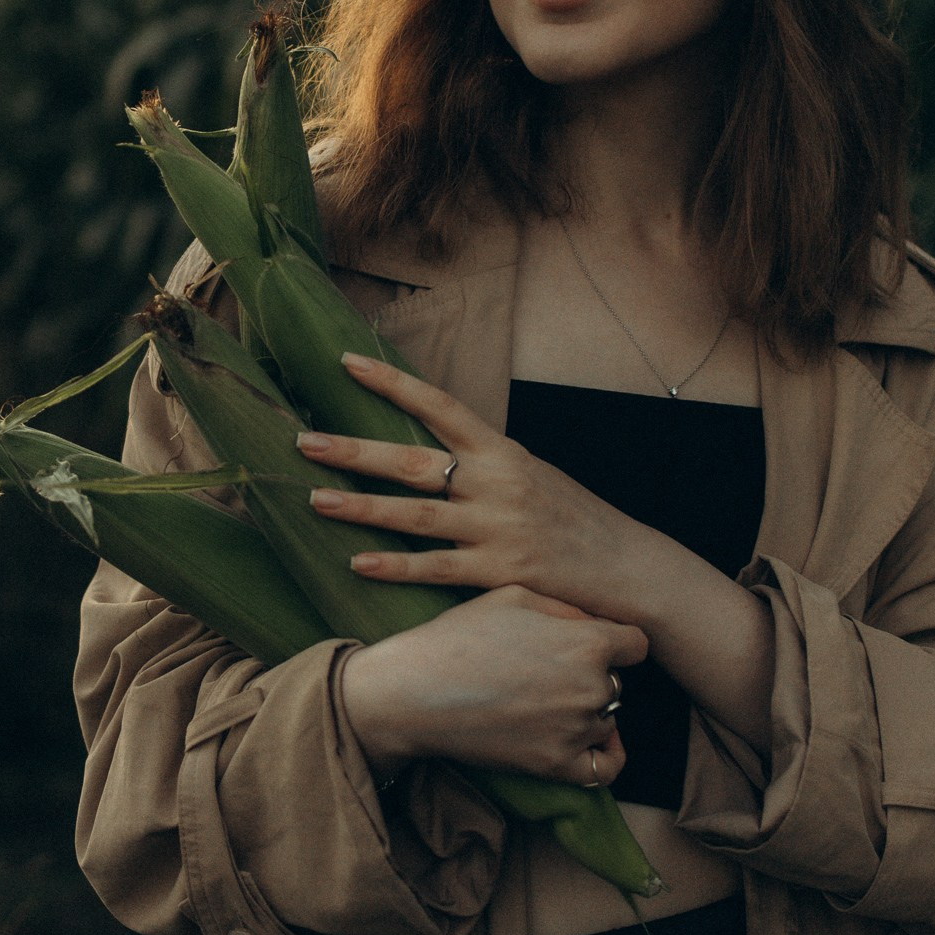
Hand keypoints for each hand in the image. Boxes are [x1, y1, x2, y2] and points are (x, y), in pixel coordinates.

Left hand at [296, 351, 658, 623]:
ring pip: (415, 514)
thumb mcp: (533, 476)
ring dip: (361, 507)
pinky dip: (396, 566)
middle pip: (413, 460)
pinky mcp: (499, 571)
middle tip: (305, 441)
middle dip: (355, 451)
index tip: (347, 362)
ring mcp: (496, 527)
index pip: (440, 405)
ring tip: (316, 500)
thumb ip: (486, 465)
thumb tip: (436, 452)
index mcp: (503, 451)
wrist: (629, 566)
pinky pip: (436, 569)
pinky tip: (359, 563)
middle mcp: (496, 482)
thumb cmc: (575, 520)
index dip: (392, 383)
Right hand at [338, 584, 648, 787]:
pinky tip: (588, 740)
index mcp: (587, 642)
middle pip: (618, 681)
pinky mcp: (556, 765)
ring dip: (587, 710)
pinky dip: (605, 755)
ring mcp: (576, 729)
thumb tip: (596, 623)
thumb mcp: (516, 596)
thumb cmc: (460, 635)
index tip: (595, 643)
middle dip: (594, 674)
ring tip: (543, 700)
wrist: (414, 691)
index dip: (616, 641)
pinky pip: (605, 767)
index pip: (637, 644)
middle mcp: (591, 687)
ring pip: (606, 718)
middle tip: (549, 671)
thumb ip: (567, 608)